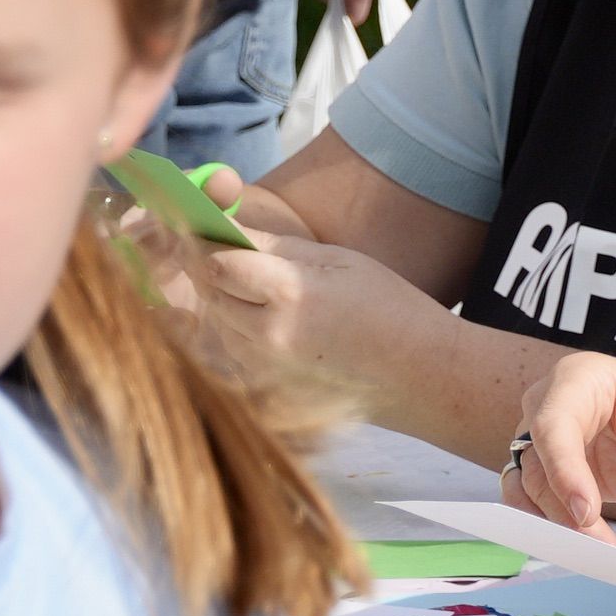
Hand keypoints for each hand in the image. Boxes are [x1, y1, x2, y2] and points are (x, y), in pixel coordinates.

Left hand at [162, 171, 457, 412]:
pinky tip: (272, 321)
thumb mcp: (335, 260)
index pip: (216, 260)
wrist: (418, 374)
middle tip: (219, 247)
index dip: (202, 239)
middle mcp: (269, 336)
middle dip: (209, 265)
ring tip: (258, 286)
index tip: (196, 224)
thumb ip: (275, 247)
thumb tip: (223, 230)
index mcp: (289, 294)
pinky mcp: (270, 391)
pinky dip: (240, 331)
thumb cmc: (385, 307)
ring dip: (225, 299)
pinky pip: (236, 352)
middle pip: (210, 292)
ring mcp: (268, 370)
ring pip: (219, 322)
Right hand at [510, 351, 615, 530]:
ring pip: (530, 484)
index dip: (563, 470)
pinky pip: (533, 497)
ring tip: (601, 546)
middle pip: (536, 457)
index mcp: (584, 377)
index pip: (555, 423)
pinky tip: (584, 541)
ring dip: (558, 520)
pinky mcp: (549, 465)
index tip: (586, 513)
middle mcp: (553, 402)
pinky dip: (552, 522)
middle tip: (600, 543)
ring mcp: (546, 435)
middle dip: (562, 505)